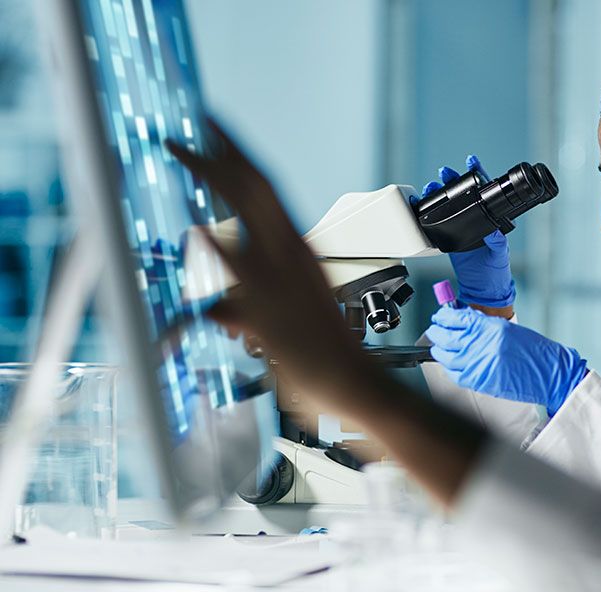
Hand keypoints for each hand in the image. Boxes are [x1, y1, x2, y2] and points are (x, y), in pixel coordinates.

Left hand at [164, 121, 377, 416]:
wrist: (346, 378)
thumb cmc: (322, 349)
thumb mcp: (281, 315)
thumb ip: (241, 306)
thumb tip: (212, 309)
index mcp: (297, 247)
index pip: (265, 189)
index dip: (238, 156)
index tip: (214, 130)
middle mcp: (290, 251)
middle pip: (253, 187)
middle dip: (218, 153)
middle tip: (188, 131)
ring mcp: (279, 274)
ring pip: (245, 210)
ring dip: (210, 176)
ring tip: (180, 150)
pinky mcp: (268, 303)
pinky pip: (239, 269)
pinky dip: (217, 247)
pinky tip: (197, 228)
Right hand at [411, 155, 515, 309]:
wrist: (482, 290)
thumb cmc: (495, 272)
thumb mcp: (499, 255)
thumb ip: (497, 243)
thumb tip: (494, 231)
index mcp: (491, 219)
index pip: (486, 192)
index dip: (479, 175)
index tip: (472, 162)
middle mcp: (476, 220)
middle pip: (464, 194)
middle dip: (454, 180)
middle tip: (445, 172)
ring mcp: (461, 228)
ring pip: (450, 205)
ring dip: (440, 193)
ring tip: (432, 185)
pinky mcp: (449, 238)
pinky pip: (438, 221)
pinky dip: (431, 211)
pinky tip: (425, 204)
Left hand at [424, 306, 587, 416]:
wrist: (550, 373)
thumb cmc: (533, 351)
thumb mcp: (508, 329)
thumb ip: (483, 325)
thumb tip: (461, 320)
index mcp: (491, 328)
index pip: (456, 318)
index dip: (443, 317)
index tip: (440, 316)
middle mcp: (482, 344)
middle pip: (446, 337)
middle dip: (437, 332)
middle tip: (435, 330)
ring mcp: (479, 364)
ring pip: (445, 356)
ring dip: (439, 350)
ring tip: (439, 347)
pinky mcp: (480, 381)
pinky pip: (455, 374)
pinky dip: (449, 368)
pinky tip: (450, 363)